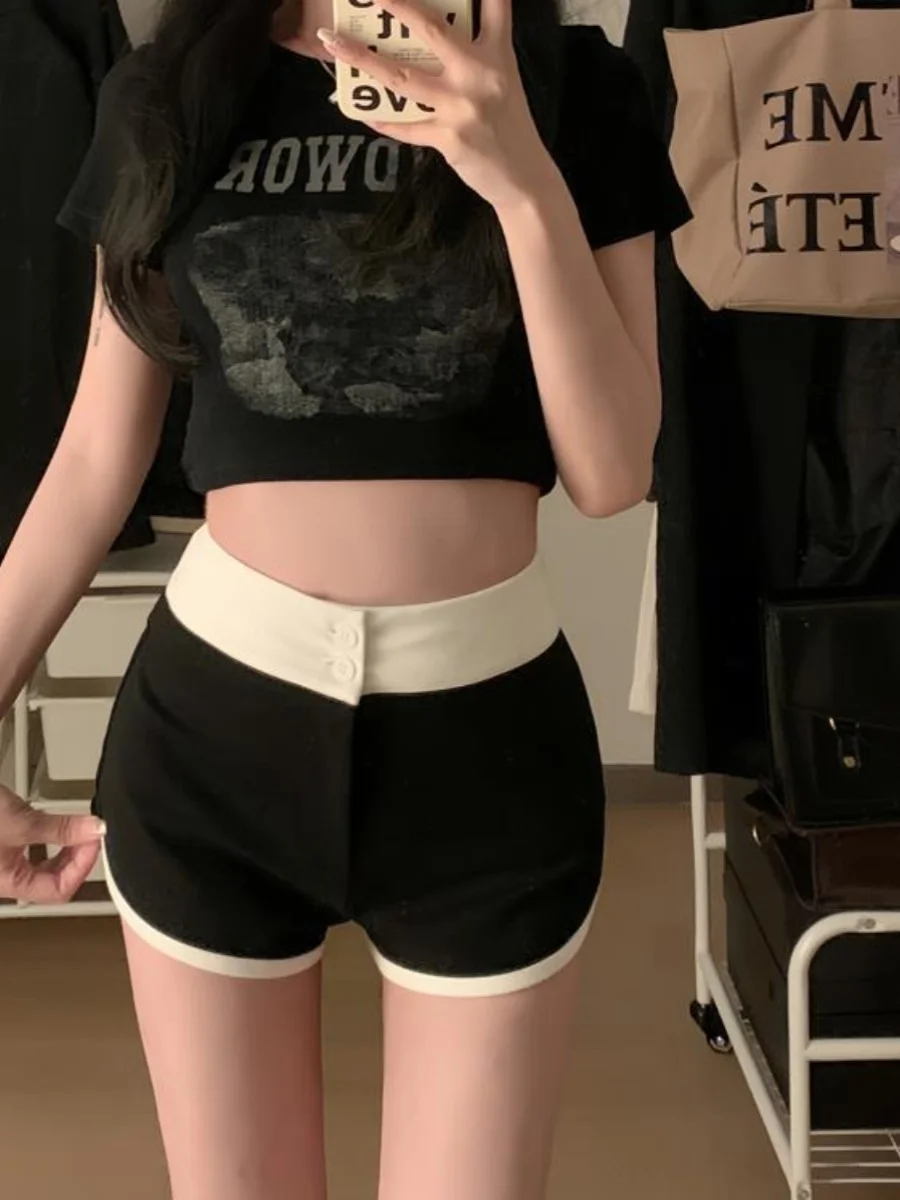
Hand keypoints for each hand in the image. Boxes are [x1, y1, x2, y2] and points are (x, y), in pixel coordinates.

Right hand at [0, 785, 105, 902]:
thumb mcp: (19, 822)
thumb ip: (61, 829)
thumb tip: (94, 831)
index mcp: (6, 883)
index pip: (59, 891)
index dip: (82, 867)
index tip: (93, 840)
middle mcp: (3, 878)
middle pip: (53, 879)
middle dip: (75, 856)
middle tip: (88, 833)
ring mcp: (0, 861)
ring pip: (43, 863)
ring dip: (63, 846)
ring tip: (75, 827)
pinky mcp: (0, 842)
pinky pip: (31, 848)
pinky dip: (47, 836)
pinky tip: (51, 822)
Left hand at [317, 0, 556, 210]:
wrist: (524, 180)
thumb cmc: (510, 127)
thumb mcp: (503, 82)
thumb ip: (476, 56)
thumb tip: (431, 37)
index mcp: (498, 55)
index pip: (494, 5)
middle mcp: (480, 74)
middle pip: (433, 31)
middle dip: (397, 6)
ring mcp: (462, 107)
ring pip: (402, 77)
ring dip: (363, 59)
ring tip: (334, 43)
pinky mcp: (449, 138)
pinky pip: (407, 127)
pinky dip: (384, 120)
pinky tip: (364, 113)